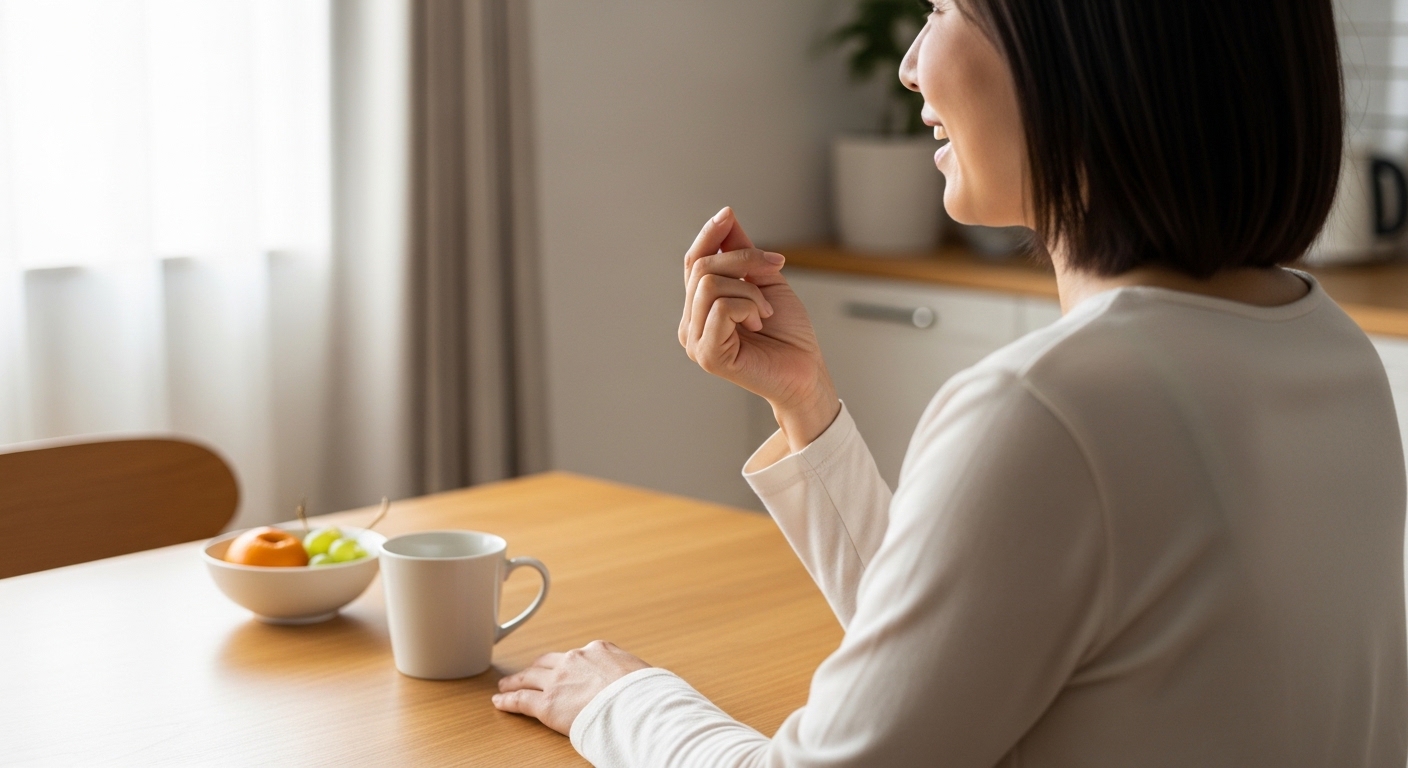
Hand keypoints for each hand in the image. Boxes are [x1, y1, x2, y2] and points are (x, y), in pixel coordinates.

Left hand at [492, 640, 651, 734]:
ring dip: (516, 681)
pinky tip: (499, 702)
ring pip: (529, 678)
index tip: (563, 669)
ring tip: (506, 685)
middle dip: (536, 668)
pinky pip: (522, 701)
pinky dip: (508, 700)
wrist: (636, 704)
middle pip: (547, 662)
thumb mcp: (640, 671)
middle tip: (526, 673)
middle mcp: (574, 660)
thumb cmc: (645, 692)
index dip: (566, 665)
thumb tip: (636, 681)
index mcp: (598, 650)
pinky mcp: (548, 704)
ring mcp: (558, 681)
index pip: (576, 656)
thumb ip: (627, 672)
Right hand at [679, 207, 839, 450]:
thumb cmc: (788, 332)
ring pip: (709, 284)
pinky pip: (720, 308)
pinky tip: (758, 324)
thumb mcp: (765, 280)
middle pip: (701, 268)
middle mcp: (691, 324)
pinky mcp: (707, 355)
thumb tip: (725, 217)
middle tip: (773, 268)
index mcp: (700, 307)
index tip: (728, 214)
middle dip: (742, 260)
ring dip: (748, 290)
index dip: (708, 234)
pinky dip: (748, 307)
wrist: (807, 370)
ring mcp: (696, 341)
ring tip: (764, 311)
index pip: (693, 262)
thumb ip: (741, 253)